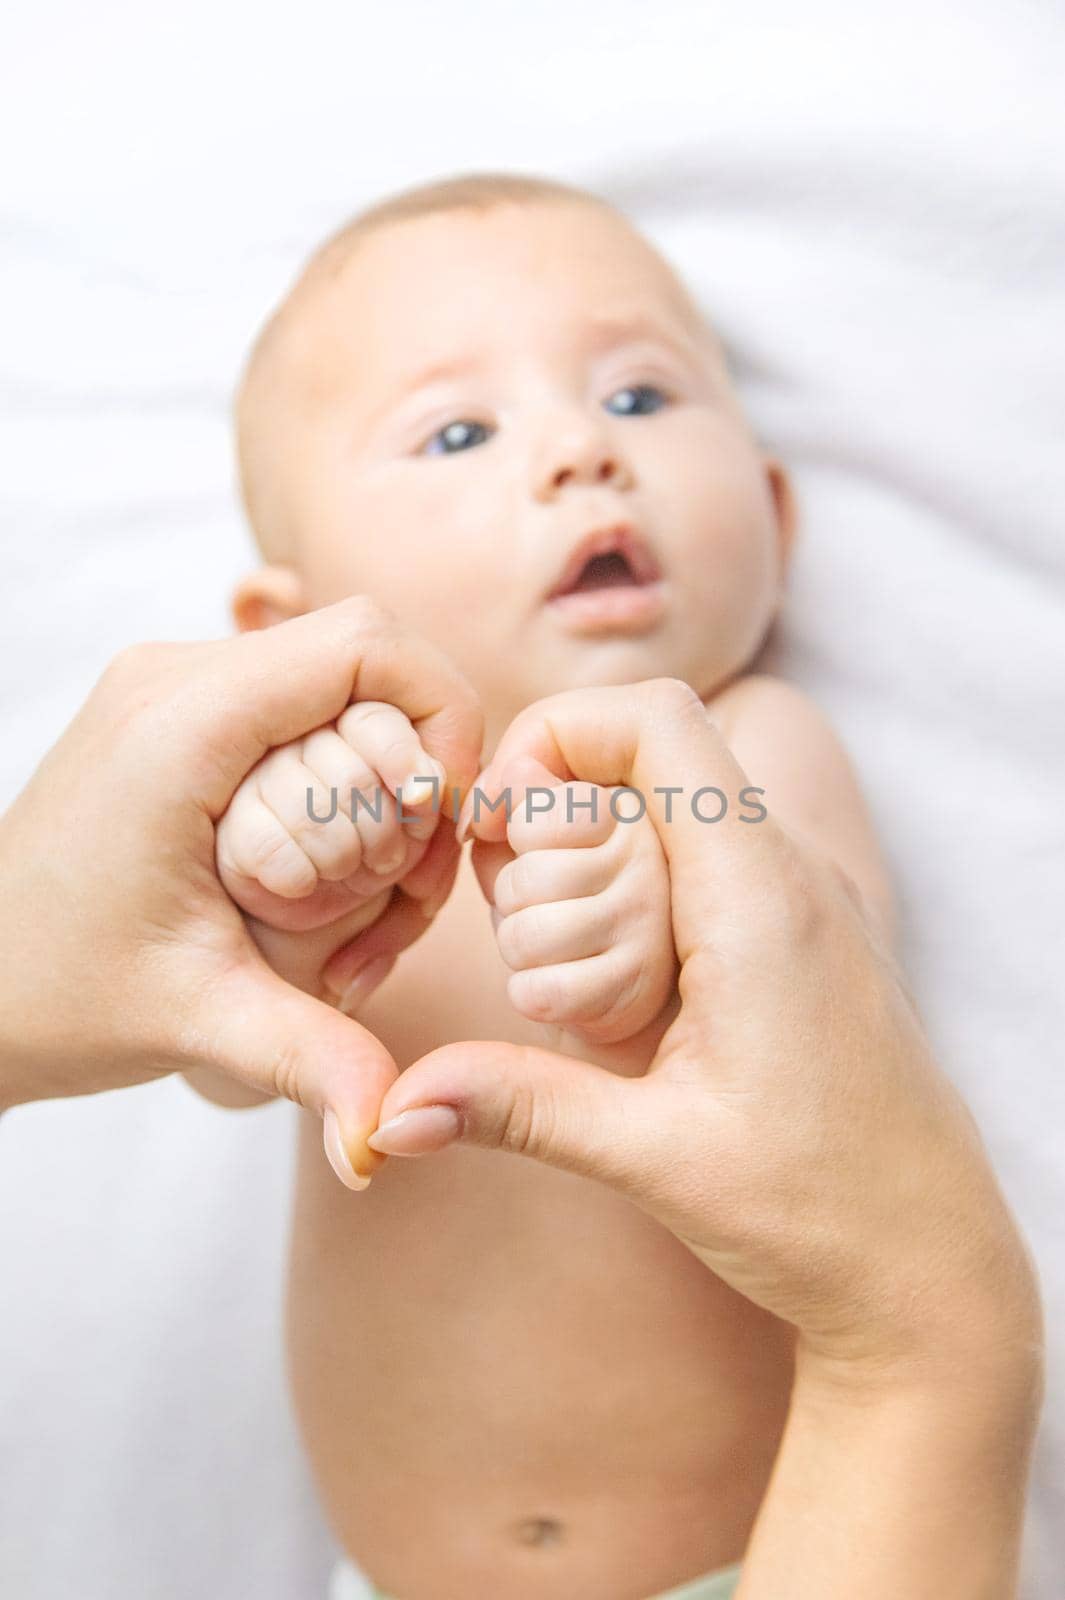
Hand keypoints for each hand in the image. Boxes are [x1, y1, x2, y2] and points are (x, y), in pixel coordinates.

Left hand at [0, 597, 481, 1186]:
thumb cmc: (61, 992)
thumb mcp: (200, 1020)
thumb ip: (312, 1059)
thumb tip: (388, 1140)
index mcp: (182, 724)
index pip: (365, 643)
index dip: (445, 713)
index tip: (448, 817)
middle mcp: (175, 677)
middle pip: (367, 657)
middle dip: (425, 755)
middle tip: (417, 876)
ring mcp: (172, 686)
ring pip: (339, 678)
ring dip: (387, 768)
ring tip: (376, 887)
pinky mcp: (176, 711)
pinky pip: (298, 702)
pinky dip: (344, 766)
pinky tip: (333, 862)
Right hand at [217, 700, 445, 931]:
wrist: (317, 909)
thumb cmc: (375, 858)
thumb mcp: (420, 829)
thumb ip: (434, 800)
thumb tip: (428, 788)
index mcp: (347, 727)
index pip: (377, 720)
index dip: (406, 761)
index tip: (419, 800)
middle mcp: (296, 744)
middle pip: (352, 777)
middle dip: (383, 832)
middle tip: (385, 858)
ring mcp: (256, 782)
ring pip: (313, 813)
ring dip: (345, 859)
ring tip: (346, 870)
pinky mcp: (231, 829)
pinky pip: (272, 848)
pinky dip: (302, 878)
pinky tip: (306, 882)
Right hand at [369, 680, 1040, 1382]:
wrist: (930, 1264)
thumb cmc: (817, 1211)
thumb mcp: (653, 1157)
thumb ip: (518, 1108)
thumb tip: (390, 1112)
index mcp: (761, 897)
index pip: (659, 722)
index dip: (555, 735)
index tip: (493, 823)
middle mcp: (793, 873)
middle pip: (655, 753)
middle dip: (558, 803)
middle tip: (508, 906)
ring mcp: (807, 898)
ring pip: (679, 801)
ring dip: (597, 846)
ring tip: (557, 955)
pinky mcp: (803, 932)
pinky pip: (708, 853)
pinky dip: (639, 881)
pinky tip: (616, 981)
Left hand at [472, 754, 676, 1046]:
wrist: (622, 982)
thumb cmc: (567, 896)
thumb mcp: (536, 835)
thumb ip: (510, 801)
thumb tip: (487, 808)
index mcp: (625, 810)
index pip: (534, 814)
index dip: (515, 836)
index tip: (533, 845)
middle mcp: (648, 863)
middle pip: (523, 880)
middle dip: (511, 901)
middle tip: (544, 906)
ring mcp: (646, 927)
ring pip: (525, 937)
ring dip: (518, 948)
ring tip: (550, 943)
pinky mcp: (635, 989)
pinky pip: (541, 993)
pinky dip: (529, 993)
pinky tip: (557, 981)